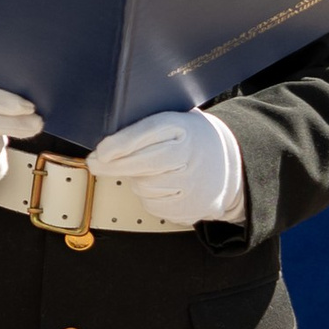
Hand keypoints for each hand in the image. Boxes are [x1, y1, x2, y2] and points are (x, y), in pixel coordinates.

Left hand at [88, 108, 245, 224]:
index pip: (149, 133)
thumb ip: (152, 121)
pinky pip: (153, 204)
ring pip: (144, 186)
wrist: (232, 168)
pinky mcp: (188, 208)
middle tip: (96, 163)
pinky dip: (148, 196)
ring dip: (135, 180)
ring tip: (146, 170)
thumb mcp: (180, 120)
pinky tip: (158, 185)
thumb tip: (111, 124)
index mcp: (185, 128)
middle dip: (114, 165)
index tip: (100, 151)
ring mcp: (191, 185)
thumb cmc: (194, 140)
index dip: (121, 143)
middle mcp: (189, 157)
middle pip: (142, 164)